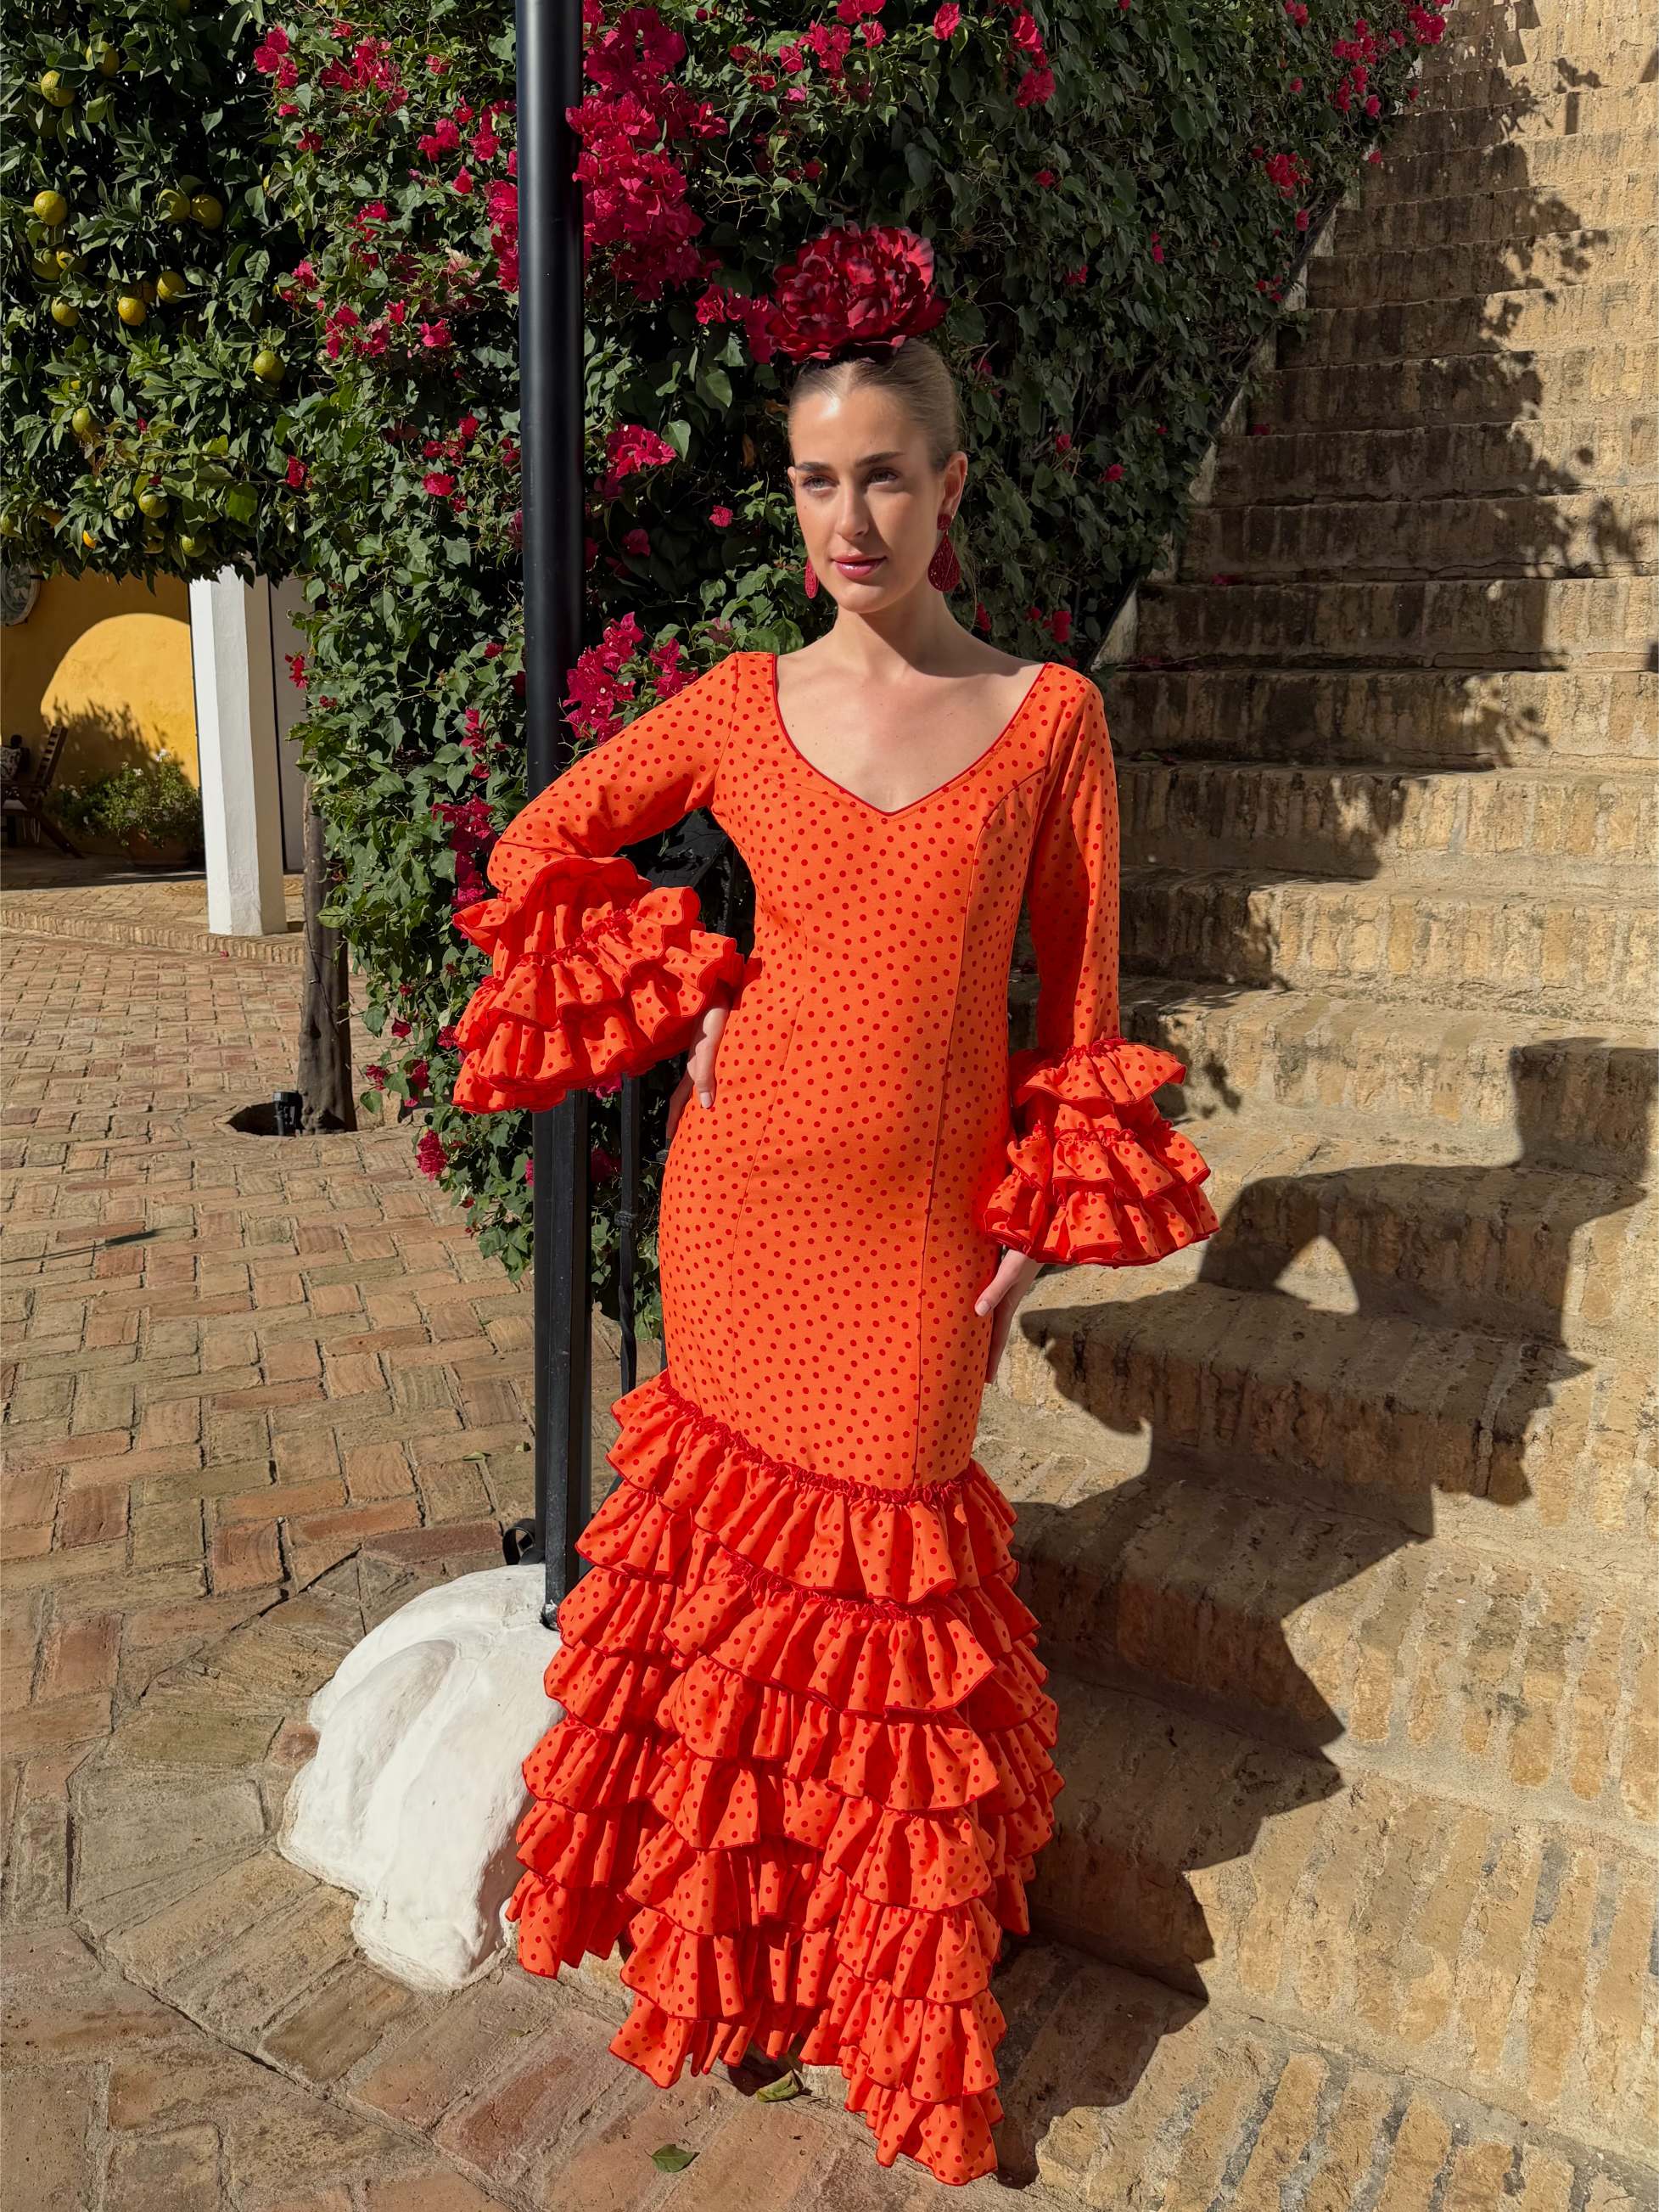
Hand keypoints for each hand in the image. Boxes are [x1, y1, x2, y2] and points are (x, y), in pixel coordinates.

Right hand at [665, 998, 730, 1144]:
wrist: (721, 986)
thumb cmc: (717, 1015)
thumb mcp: (709, 1046)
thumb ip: (705, 1074)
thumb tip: (704, 1107)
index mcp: (693, 1067)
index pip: (679, 1099)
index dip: (674, 1120)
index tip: (670, 1140)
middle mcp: (697, 1062)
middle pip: (686, 1094)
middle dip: (683, 1115)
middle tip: (684, 1135)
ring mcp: (705, 1053)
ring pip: (698, 1082)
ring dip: (696, 1100)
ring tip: (701, 1117)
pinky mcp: (715, 1043)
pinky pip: (710, 1071)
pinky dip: (710, 1085)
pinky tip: (719, 1087)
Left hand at [974, 1243, 1044, 1381]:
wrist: (1042, 1230)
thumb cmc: (1027, 1250)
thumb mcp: (1010, 1271)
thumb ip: (995, 1289)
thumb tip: (978, 1312)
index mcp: (1008, 1304)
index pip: (998, 1339)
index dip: (992, 1359)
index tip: (986, 1381)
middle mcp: (1006, 1300)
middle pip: (994, 1333)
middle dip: (986, 1353)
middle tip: (976, 1372)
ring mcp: (1005, 1289)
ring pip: (991, 1317)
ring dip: (984, 1333)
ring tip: (972, 1345)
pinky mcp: (1001, 1275)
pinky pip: (989, 1299)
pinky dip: (982, 1308)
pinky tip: (975, 1308)